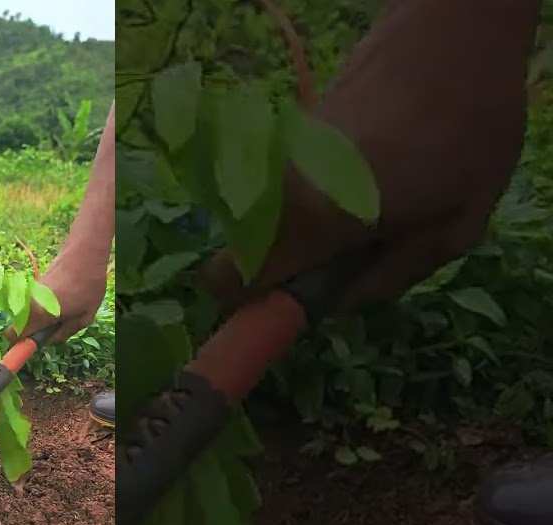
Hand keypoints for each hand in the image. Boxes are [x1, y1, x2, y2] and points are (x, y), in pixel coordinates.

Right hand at [4, 246, 106, 343]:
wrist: (83, 254)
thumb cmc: (88, 287)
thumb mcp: (84, 317)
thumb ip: (64, 333)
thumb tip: (48, 340)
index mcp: (40, 315)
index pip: (14, 335)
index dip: (20, 343)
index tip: (33, 344)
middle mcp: (29, 304)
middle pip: (17, 325)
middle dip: (32, 331)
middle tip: (53, 327)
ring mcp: (30, 294)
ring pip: (25, 314)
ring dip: (38, 318)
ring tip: (62, 310)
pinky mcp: (33, 286)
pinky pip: (32, 304)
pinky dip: (41, 307)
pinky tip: (61, 299)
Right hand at [201, 0, 536, 310]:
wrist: (450, 41)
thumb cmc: (466, 135)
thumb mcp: (453, 228)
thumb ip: (388, 279)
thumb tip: (338, 302)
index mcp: (314, 221)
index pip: (231, 281)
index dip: (252, 305)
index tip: (289, 308)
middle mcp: (277, 189)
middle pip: (241, 253)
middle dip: (283, 269)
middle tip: (343, 257)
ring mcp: (275, 159)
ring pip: (261, 221)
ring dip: (298, 231)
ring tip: (365, 210)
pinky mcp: (285, 137)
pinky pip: (279, 189)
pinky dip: (308, 199)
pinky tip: (363, 178)